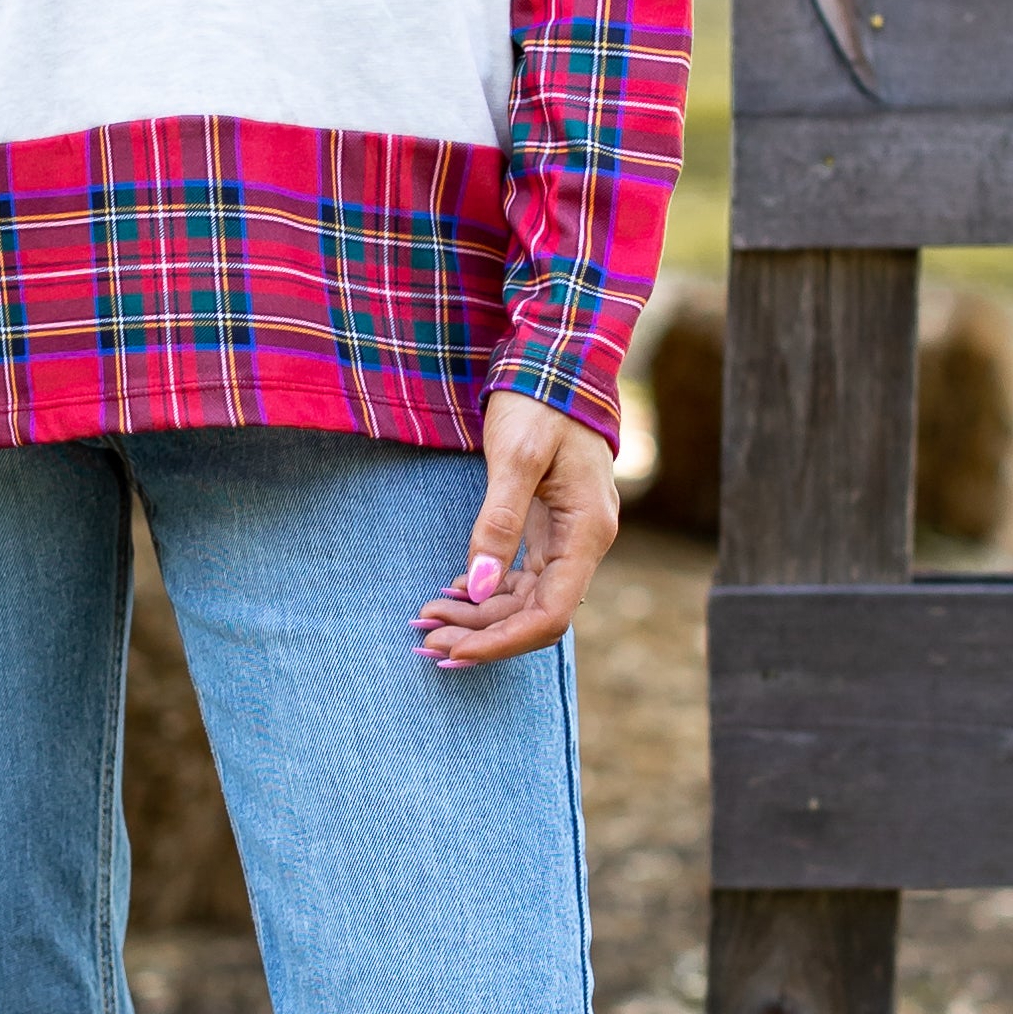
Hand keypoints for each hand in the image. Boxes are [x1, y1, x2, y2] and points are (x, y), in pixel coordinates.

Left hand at [415, 393, 620, 669]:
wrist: (556, 362)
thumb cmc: (538, 402)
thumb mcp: (515, 458)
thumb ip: (498, 523)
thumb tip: (479, 586)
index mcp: (587, 532)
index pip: (550, 613)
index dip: (502, 640)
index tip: (453, 650)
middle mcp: (584, 542)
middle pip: (536, 614)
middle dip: (481, 633)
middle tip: (425, 639)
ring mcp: (568, 536)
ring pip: (526, 599)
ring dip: (479, 616)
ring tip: (428, 618)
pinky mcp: (549, 527)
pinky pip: (522, 576)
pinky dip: (487, 591)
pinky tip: (453, 593)